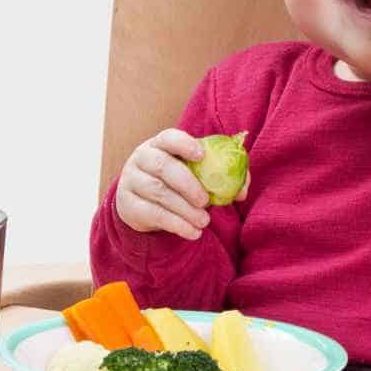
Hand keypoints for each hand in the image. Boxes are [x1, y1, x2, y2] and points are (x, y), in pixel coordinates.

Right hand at [115, 129, 249, 238]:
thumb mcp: (193, 174)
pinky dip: (177, 225)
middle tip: (206, 201)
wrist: (144, 204)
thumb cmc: (175, 183)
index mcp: (159, 144)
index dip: (184, 144)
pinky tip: (193, 232)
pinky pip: (153, 214)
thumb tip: (242, 191)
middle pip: (162, 166)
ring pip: (159, 193)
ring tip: (204, 221)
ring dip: (185, 209)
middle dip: (188, 184)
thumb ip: (220, 176)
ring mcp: (131, 181)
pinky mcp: (128, 206)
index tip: (202, 155)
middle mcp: (141, 159)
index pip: (168, 138)